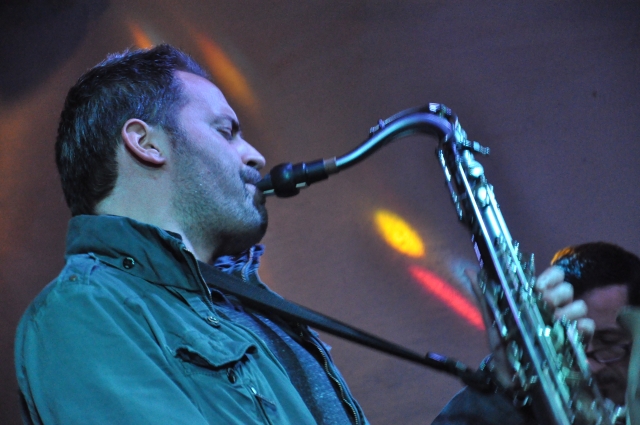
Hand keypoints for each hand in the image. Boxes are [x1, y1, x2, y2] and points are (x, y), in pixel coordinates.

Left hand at [467, 266, 594, 388]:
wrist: (510, 373)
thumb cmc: (502, 342)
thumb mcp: (492, 319)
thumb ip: (484, 294)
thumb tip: (470, 271)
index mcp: (536, 296)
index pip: (554, 275)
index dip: (549, 277)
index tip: (537, 287)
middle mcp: (554, 306)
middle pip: (567, 289)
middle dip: (556, 295)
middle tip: (544, 304)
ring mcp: (567, 322)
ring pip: (579, 306)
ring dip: (568, 311)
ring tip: (552, 321)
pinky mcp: (578, 340)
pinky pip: (588, 326)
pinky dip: (581, 328)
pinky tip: (569, 331)